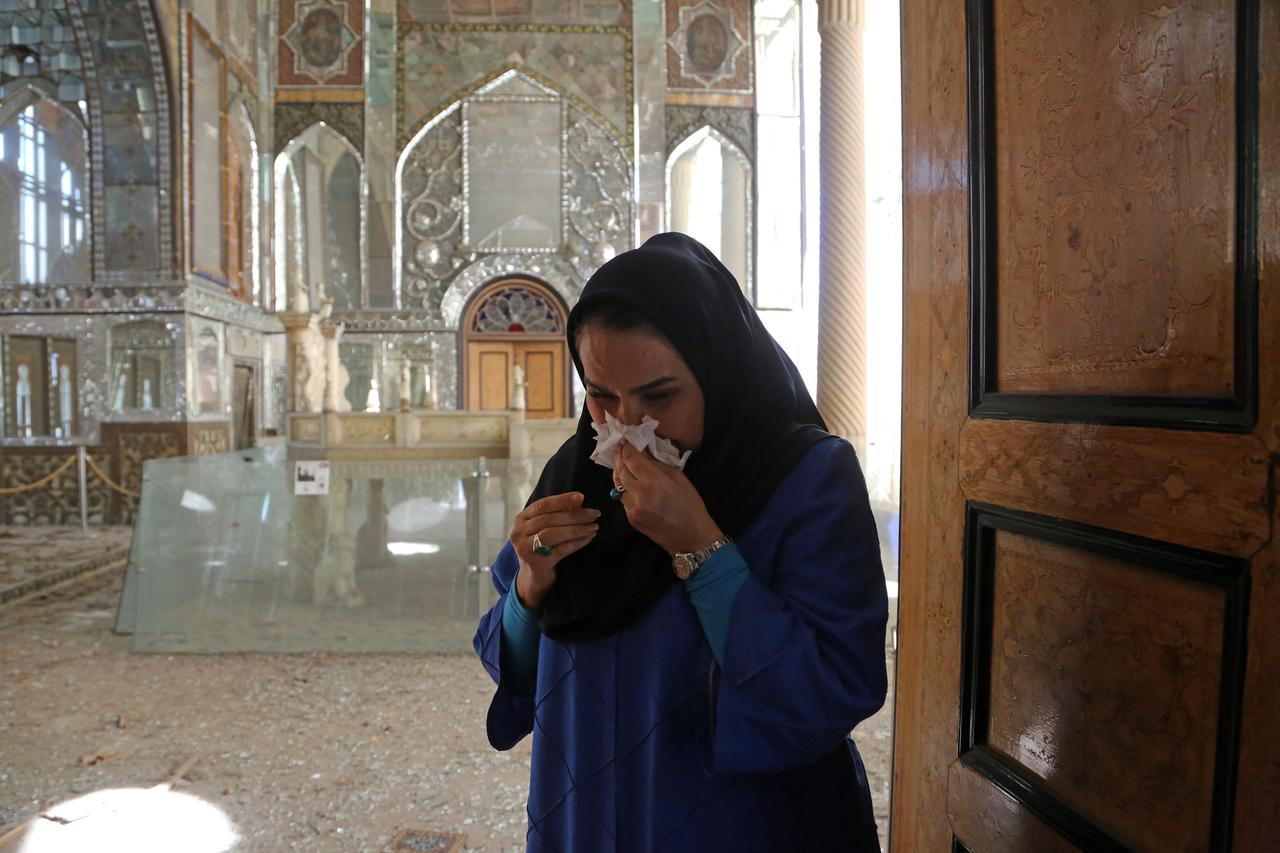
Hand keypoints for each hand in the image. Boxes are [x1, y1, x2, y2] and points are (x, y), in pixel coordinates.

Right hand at [511, 491, 599, 608]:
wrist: (533, 576)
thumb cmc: (542, 546)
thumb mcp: (544, 527)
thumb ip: (557, 514)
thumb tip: (579, 502)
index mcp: (521, 519)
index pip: (543, 505)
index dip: (562, 500)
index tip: (582, 497)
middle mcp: (519, 532)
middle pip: (549, 519)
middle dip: (575, 515)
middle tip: (595, 514)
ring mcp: (525, 548)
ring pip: (553, 534)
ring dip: (577, 529)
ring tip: (594, 527)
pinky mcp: (536, 563)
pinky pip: (560, 550)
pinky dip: (576, 543)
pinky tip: (588, 538)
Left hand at [614, 442, 722, 555]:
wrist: (690, 537)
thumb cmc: (690, 504)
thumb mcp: (679, 477)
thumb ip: (658, 464)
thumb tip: (644, 452)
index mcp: (652, 481)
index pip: (631, 458)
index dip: (627, 447)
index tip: (626, 440)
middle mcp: (638, 494)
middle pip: (621, 470)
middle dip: (620, 457)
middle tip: (620, 447)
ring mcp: (631, 508)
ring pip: (617, 485)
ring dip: (618, 472)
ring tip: (621, 463)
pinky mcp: (630, 518)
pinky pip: (622, 498)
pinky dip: (624, 488)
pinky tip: (629, 483)